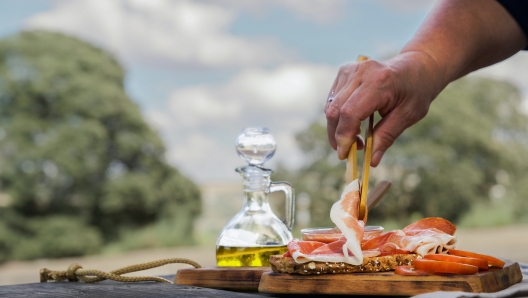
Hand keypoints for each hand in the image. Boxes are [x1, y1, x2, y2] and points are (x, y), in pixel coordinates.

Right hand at [324, 52, 443, 165]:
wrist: (416, 67)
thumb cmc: (415, 91)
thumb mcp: (408, 116)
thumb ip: (386, 137)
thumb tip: (371, 161)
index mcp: (379, 82)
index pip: (350, 112)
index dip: (344, 136)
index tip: (344, 155)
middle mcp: (360, 72)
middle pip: (336, 110)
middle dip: (338, 136)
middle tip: (349, 152)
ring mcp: (350, 70)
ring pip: (331, 107)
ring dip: (338, 128)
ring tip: (356, 138)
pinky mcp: (344, 72)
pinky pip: (333, 100)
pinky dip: (338, 117)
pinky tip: (353, 124)